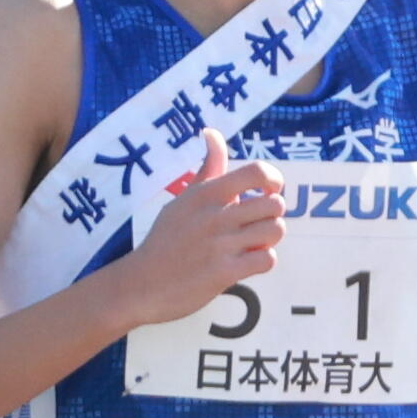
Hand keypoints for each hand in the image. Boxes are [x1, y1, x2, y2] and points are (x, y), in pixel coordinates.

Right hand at [100, 148, 286, 325]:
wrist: (140, 284)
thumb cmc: (166, 239)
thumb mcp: (183, 199)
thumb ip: (207, 169)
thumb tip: (212, 133)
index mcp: (206, 193)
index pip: (257, 171)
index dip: (274, 180)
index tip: (268, 191)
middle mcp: (215, 215)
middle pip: (275, 204)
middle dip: (273, 215)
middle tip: (256, 224)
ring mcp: (220, 244)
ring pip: (275, 230)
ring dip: (269, 239)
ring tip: (251, 244)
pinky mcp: (224, 273)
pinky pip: (267, 260)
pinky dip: (262, 262)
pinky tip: (245, 263)